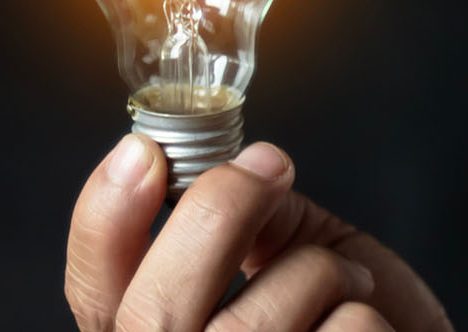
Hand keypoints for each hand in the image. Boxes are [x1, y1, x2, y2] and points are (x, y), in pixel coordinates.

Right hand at [66, 135, 450, 331]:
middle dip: (216, 215)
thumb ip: (248, 231)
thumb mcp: (291, 272)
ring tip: (349, 281)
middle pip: (157, 311)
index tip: (143, 154)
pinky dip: (368, 317)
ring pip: (256, 324)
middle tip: (269, 170)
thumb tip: (237, 172)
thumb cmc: (356, 329)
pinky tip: (374, 329)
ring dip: (320, 271)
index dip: (103, 220)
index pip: (94, 293)